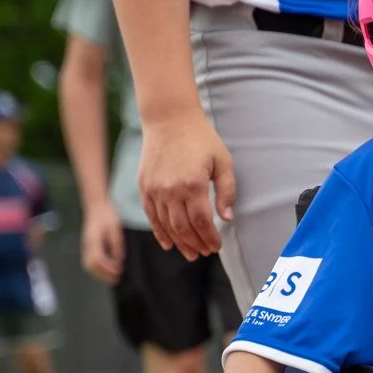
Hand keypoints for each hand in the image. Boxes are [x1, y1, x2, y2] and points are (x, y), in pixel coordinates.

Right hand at [81, 200, 125, 285]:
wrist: (96, 207)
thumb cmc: (107, 216)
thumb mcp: (115, 228)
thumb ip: (116, 244)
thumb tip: (119, 260)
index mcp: (93, 240)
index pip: (97, 259)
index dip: (107, 268)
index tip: (118, 271)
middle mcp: (87, 244)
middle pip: (90, 265)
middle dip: (102, 275)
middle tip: (116, 279)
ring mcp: (85, 246)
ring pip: (88, 265)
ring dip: (99, 274)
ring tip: (113, 277)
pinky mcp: (87, 246)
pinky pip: (89, 261)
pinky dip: (98, 269)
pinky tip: (108, 270)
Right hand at [139, 110, 235, 260]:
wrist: (169, 119)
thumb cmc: (201, 138)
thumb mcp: (222, 161)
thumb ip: (227, 191)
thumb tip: (228, 218)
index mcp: (193, 185)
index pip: (201, 222)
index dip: (210, 238)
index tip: (217, 246)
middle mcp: (171, 190)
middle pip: (183, 229)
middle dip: (196, 244)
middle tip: (204, 253)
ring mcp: (155, 190)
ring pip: (166, 226)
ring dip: (179, 243)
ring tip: (190, 253)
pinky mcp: (144, 187)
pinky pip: (151, 216)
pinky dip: (159, 232)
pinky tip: (168, 243)